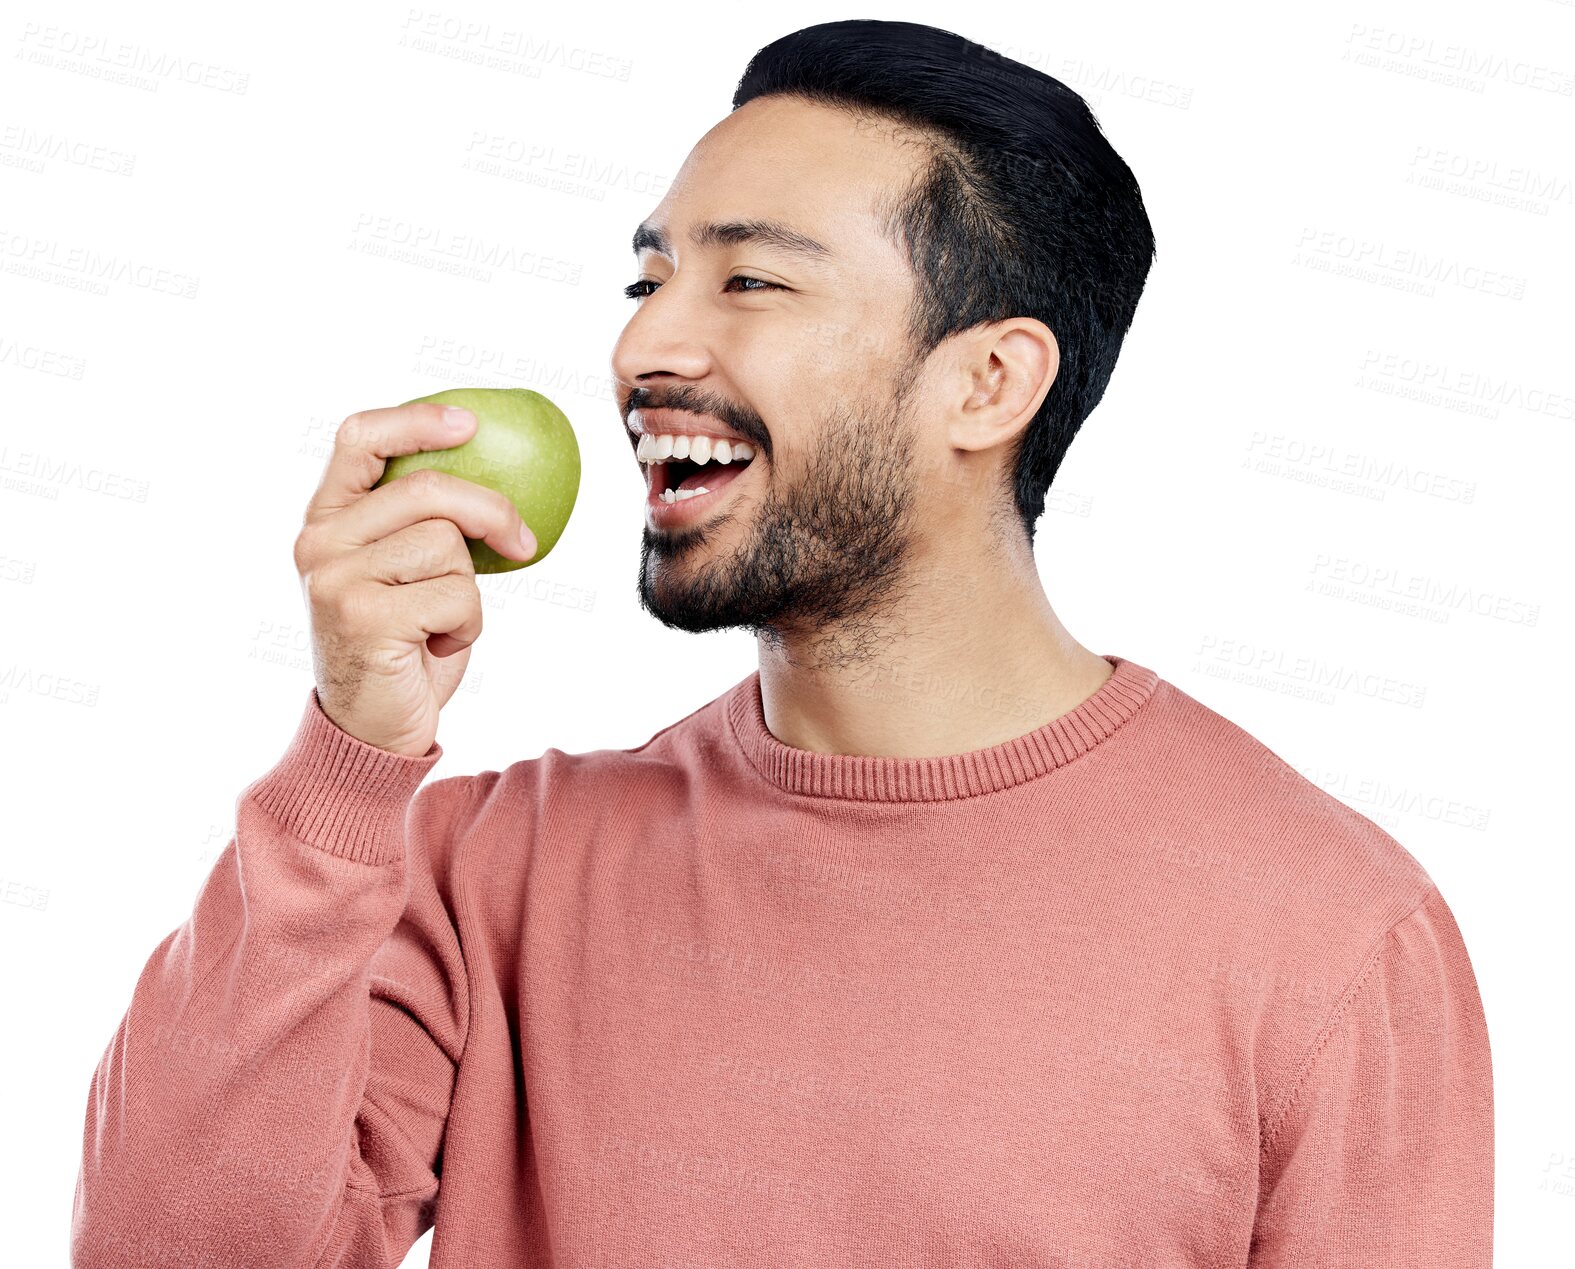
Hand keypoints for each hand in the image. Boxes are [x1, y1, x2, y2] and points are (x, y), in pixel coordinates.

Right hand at [292, 401, 537, 755]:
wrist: (372, 730)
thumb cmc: (402, 647)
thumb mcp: (404, 573)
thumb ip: (418, 524)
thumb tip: (492, 477)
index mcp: (327, 519)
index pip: (359, 439)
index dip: (416, 422)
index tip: (471, 425)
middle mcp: (319, 541)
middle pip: (427, 491)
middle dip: (490, 511)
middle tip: (522, 541)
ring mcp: (335, 578)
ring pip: (447, 546)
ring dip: (468, 590)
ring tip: (440, 623)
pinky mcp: (362, 616)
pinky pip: (455, 595)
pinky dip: (467, 624)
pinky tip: (436, 646)